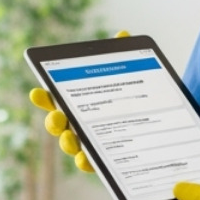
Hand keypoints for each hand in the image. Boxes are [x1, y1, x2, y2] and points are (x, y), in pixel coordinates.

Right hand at [27, 31, 131, 172]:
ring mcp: (89, 143)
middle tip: (58, 117)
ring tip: (72, 139)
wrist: (162, 129)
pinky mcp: (103, 161)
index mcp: (81, 102)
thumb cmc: (137, 99)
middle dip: (54, 121)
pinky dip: (86, 162)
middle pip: (59, 124)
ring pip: (71, 145)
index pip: (57, 99)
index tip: (36, 92)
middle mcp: (80, 123)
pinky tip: (87, 158)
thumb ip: (125, 56)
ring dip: (67, 143)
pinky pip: (90, 164)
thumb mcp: (135, 75)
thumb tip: (123, 34)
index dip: (44, 97)